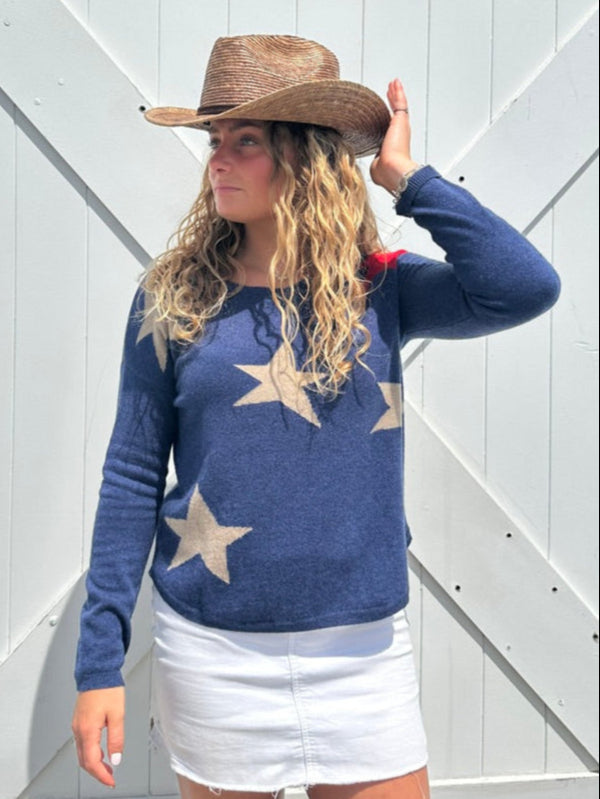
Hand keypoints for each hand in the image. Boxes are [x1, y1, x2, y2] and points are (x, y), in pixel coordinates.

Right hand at [72, 686, 124, 787]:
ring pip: (81, 753)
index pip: (92, 762)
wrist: (97, 672)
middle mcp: (79, 730)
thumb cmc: (107, 689)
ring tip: (108, 767)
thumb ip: (116, 738)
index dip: (101, 775)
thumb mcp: (117, 715)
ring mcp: (77, 725)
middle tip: (110, 778)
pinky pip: (82, 744)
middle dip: (97, 773)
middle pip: (84, 761)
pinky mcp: (78, 721)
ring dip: (93, 763)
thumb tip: (116, 758)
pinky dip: (90, 753)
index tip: (111, 781)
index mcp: (88, 730)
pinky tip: (101, 752)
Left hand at [370, 79, 419, 193]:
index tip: (382, 112)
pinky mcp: (401, 120)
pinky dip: (398, 92)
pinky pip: (400, 102)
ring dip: (395, 94)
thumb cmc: (385, 170)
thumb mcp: (376, 165)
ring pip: (398, 106)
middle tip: (390, 91)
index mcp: (392, 145)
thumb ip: (375, 160)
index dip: (386, 119)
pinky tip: (396, 83)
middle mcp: (399, 134)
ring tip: (393, 84)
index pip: (389, 128)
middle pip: (395, 114)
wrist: (392, 168)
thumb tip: (375, 162)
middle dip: (392, 102)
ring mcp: (401, 126)